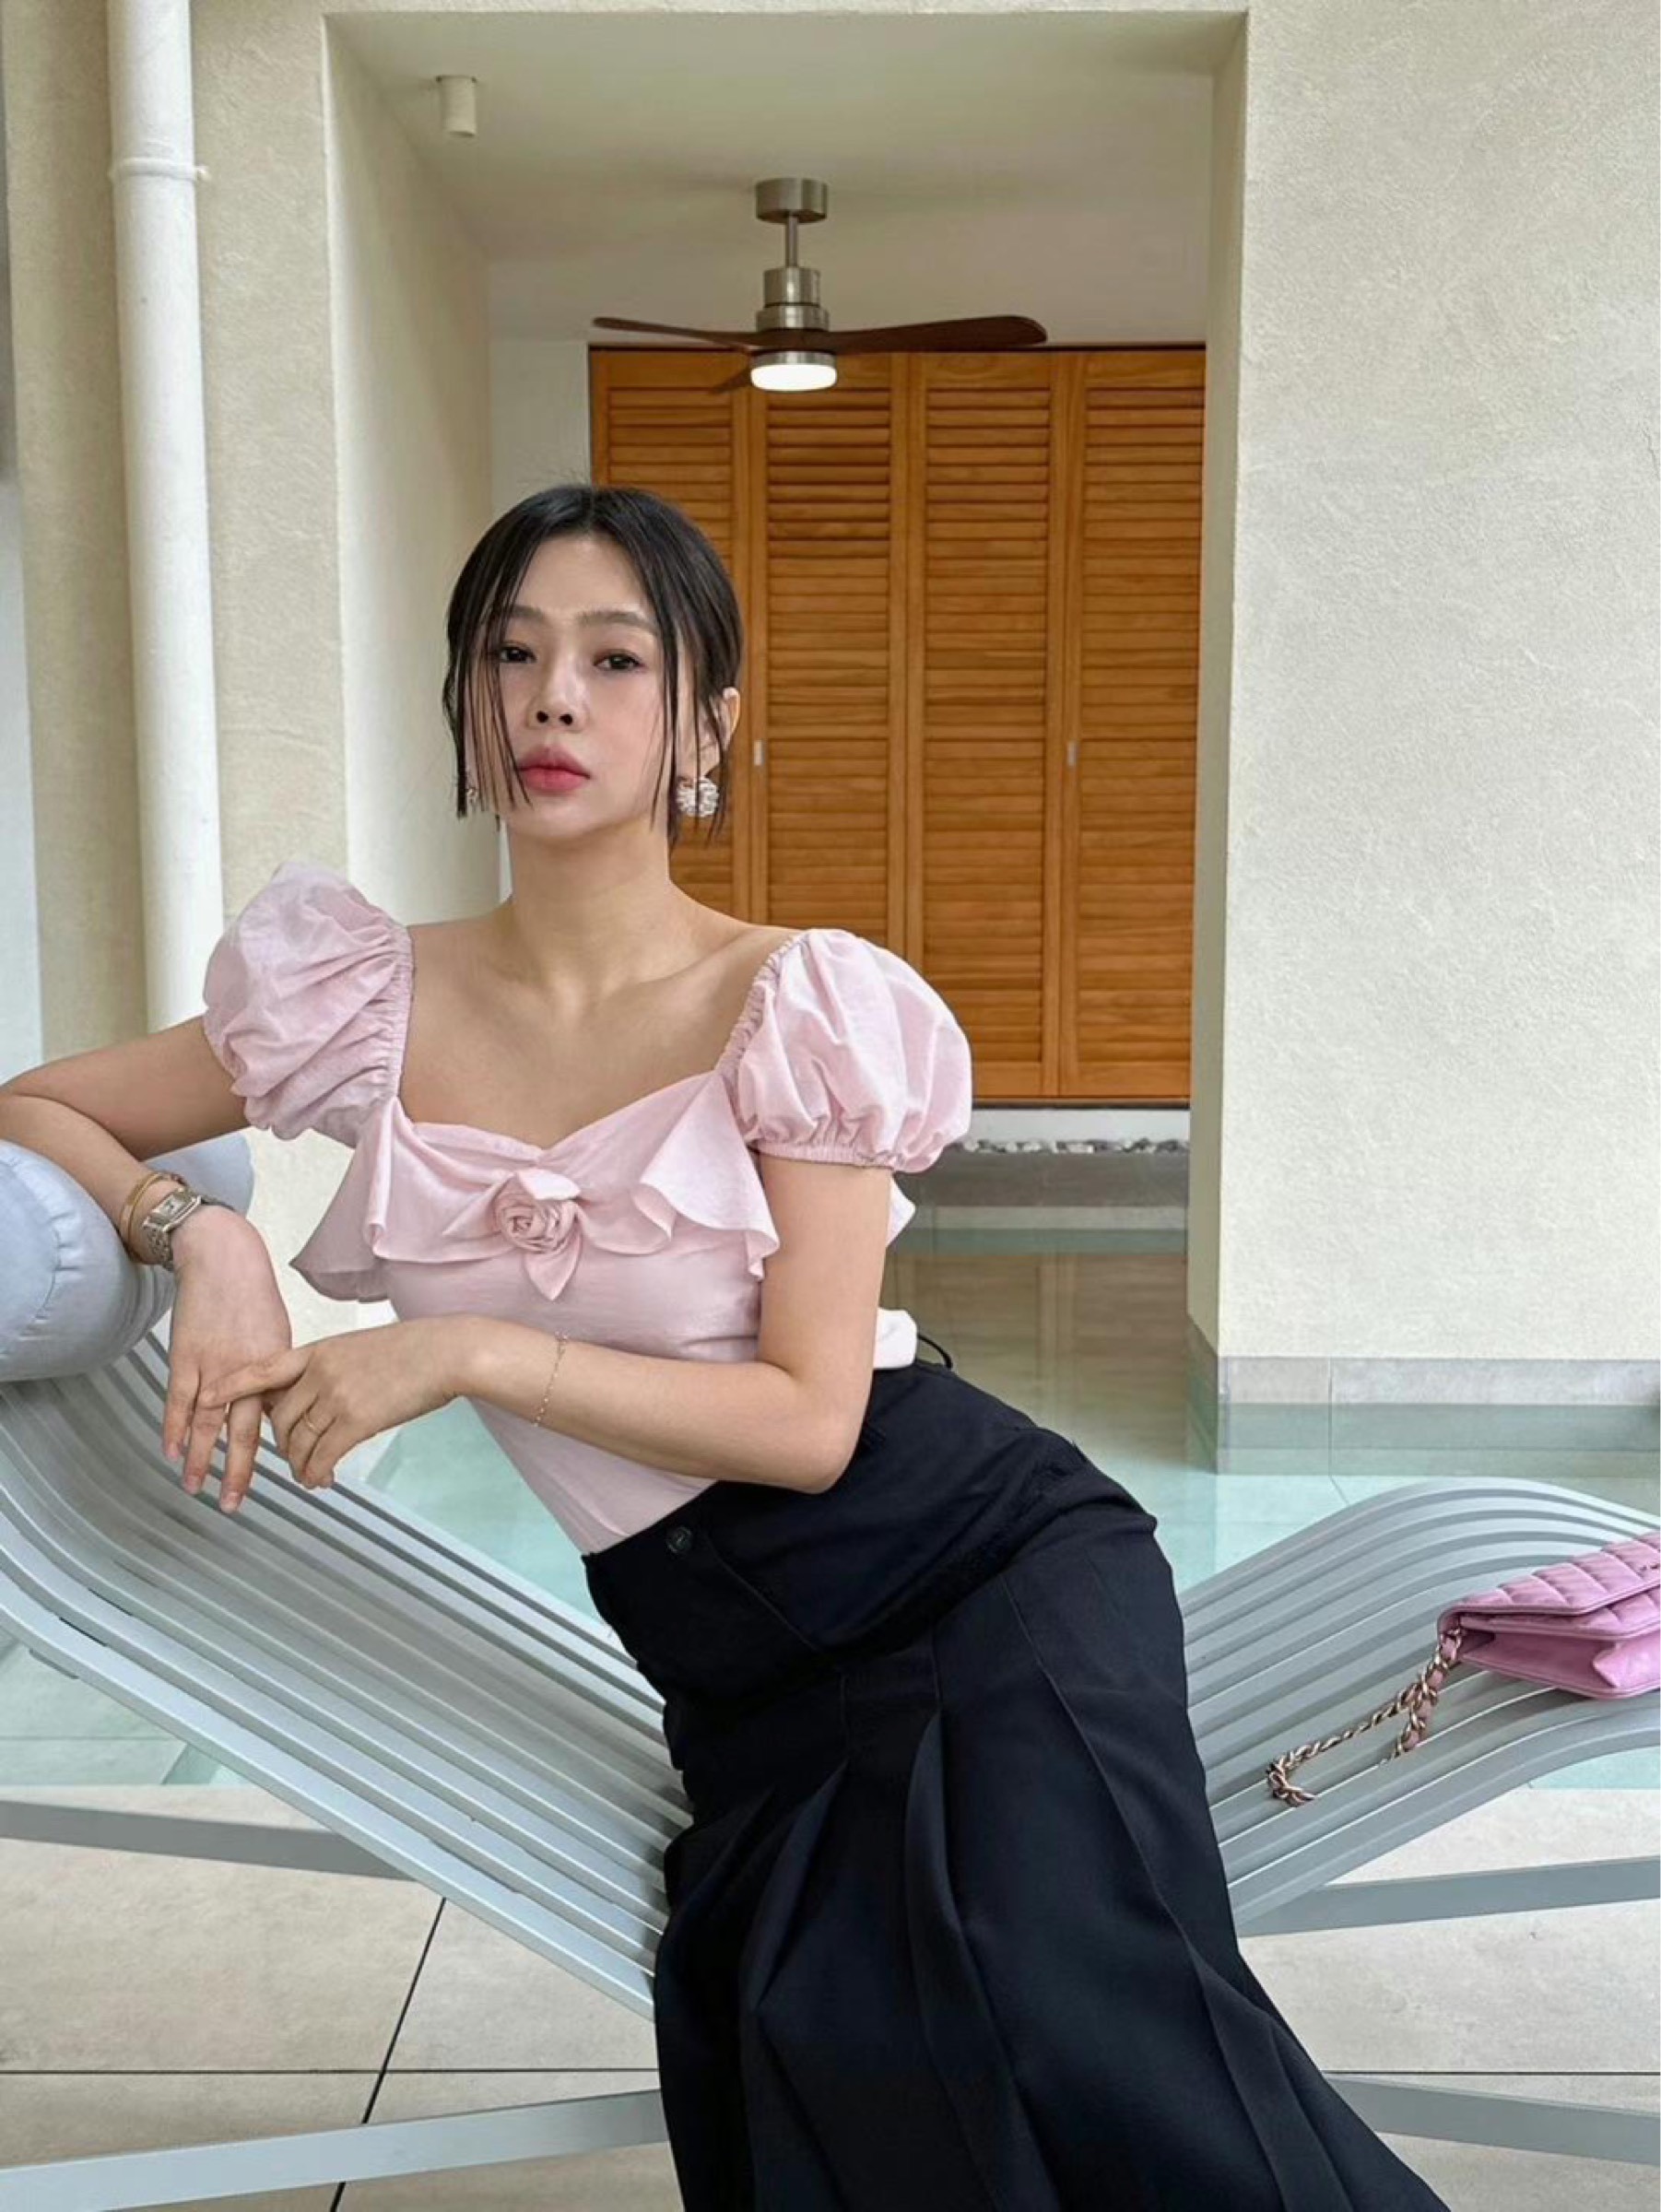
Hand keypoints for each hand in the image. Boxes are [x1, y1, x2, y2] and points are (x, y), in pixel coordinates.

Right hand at [163, 1219, 293, 1510]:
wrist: (223, 1260)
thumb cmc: (255, 1298)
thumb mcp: (281, 1337)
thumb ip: (278, 1377)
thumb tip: (277, 1411)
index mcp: (278, 1369)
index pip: (281, 1421)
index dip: (286, 1452)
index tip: (296, 1479)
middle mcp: (248, 1373)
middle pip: (243, 1433)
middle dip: (239, 1472)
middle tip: (235, 1504)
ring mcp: (214, 1367)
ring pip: (206, 1424)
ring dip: (199, 1460)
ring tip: (197, 1489)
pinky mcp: (185, 1359)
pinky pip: (177, 1402)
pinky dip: (172, 1428)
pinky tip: (170, 1452)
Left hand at [197, 1320, 467, 1495]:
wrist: (445, 1353)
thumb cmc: (415, 1349)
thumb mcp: (361, 1348)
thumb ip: (334, 1368)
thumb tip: (322, 1396)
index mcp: (319, 1350)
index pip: (262, 1369)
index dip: (231, 1386)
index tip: (206, 1397)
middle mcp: (319, 1372)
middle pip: (279, 1418)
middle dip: (282, 1444)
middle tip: (292, 1458)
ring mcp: (336, 1396)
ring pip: (298, 1441)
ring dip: (299, 1465)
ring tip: (308, 1475)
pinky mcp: (356, 1420)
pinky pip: (321, 1456)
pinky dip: (316, 1473)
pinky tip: (323, 1480)